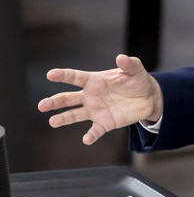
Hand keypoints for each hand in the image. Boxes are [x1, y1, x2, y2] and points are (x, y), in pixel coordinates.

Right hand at [38, 54, 162, 145]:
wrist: (149, 98)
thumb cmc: (138, 81)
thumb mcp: (135, 70)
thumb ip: (129, 64)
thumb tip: (121, 57)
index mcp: (95, 80)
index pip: (76, 77)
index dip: (63, 75)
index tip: (51, 74)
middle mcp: (91, 96)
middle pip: (68, 98)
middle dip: (55, 101)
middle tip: (42, 105)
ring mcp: (96, 110)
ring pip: (74, 115)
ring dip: (63, 118)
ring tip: (52, 122)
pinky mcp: (105, 122)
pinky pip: (95, 130)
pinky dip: (91, 135)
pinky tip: (87, 139)